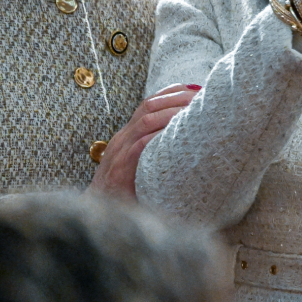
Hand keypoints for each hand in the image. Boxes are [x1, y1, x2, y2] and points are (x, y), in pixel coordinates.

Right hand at [88, 83, 200, 197]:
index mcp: (128, 134)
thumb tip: (190, 138)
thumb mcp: (142, 162)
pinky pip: (140, 146)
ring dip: (173, 112)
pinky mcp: (121, 169)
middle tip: (202, 96)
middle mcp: (122, 138)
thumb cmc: (127, 189)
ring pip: (145, 121)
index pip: (149, 103)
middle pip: (149, 106)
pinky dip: (160, 137)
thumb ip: (157, 148)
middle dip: (177, 97)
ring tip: (195, 110)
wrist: (99, 213)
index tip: (196, 88)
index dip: (172, 92)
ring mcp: (120, 151)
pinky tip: (178, 133)